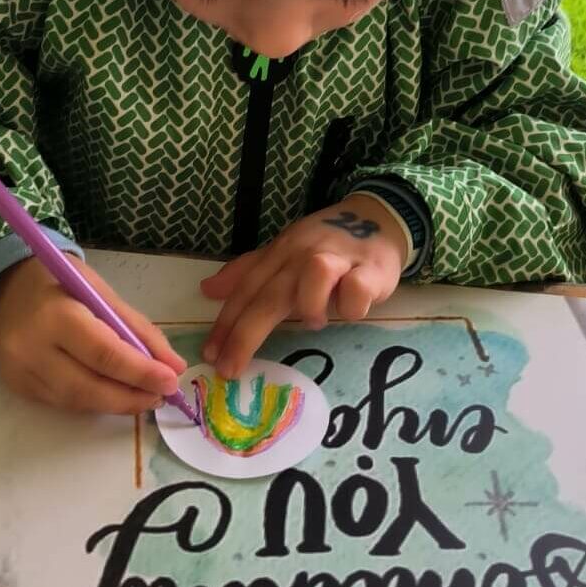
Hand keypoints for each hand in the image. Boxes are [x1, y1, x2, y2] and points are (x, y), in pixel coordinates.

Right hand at [0, 256, 185, 413]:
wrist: (11, 287)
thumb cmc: (62, 283)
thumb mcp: (102, 292)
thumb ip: (138, 330)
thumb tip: (174, 366)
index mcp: (55, 315)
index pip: (104, 354)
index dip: (140, 372)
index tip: (172, 381)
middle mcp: (30, 348)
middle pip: (89, 387)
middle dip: (131, 396)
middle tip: (162, 396)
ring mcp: (19, 371)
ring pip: (77, 401)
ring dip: (116, 403)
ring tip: (144, 396)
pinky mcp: (17, 386)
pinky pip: (63, 403)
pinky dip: (94, 401)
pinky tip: (112, 392)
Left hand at [200, 194, 406, 378]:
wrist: (377, 218)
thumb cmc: (326, 244)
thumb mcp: (283, 252)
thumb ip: (248, 272)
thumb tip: (208, 290)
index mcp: (280, 253)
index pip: (246, 289)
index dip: (225, 322)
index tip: (209, 354)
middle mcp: (303, 255)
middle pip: (269, 294)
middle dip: (245, 334)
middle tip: (230, 368)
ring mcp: (338, 259)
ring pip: (315, 276)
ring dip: (309, 305)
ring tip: (315, 321)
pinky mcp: (371, 270)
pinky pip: (357, 289)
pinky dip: (351, 305)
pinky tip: (351, 309)